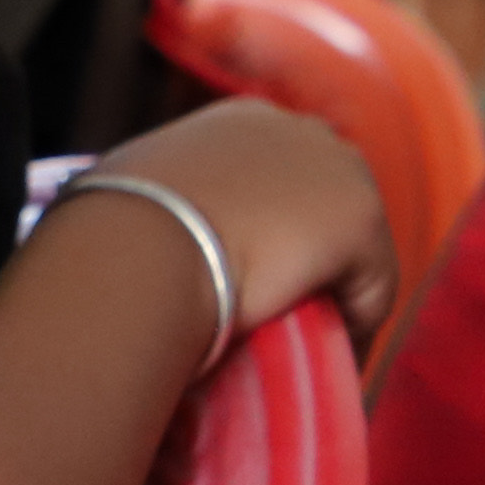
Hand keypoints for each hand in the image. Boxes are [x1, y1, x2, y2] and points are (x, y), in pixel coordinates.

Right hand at [101, 98, 399, 346]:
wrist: (140, 244)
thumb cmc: (114, 227)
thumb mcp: (133, 197)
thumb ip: (166, 206)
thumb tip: (151, 241)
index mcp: (243, 121)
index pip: (282, 177)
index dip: (278, 229)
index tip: (261, 275)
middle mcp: (300, 132)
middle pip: (329, 208)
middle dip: (316, 258)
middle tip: (292, 318)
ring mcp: (339, 171)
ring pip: (354, 253)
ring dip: (336, 298)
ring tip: (310, 349)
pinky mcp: (363, 220)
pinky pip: (370, 291)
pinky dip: (355, 329)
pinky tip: (328, 362)